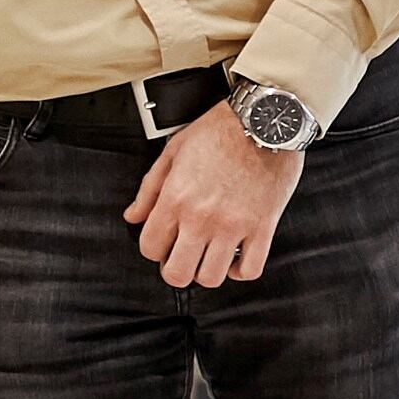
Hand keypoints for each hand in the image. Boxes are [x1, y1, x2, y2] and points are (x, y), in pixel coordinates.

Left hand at [125, 108, 302, 288]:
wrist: (265, 120)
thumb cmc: (220, 131)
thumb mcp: (173, 152)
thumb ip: (149, 189)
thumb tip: (133, 216)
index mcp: (176, 199)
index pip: (150, 248)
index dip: (154, 249)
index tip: (163, 242)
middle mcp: (202, 217)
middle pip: (177, 273)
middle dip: (175, 269)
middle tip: (182, 256)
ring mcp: (234, 225)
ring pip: (211, 277)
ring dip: (206, 271)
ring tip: (209, 256)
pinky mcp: (263, 226)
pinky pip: (251, 269)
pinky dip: (241, 271)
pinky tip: (236, 258)